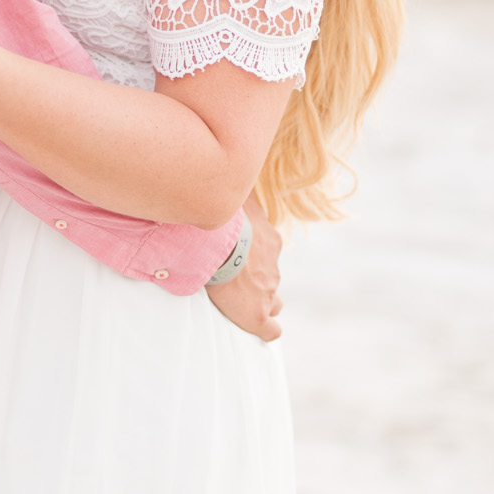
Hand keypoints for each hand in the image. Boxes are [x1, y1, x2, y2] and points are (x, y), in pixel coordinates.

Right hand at [206, 194, 282, 342]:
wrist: (221, 246)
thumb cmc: (224, 220)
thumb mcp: (235, 198)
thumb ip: (237, 190)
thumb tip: (234, 163)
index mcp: (268, 242)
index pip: (268, 254)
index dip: (256, 261)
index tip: (243, 262)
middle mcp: (272, 267)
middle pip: (271, 279)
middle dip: (260, 283)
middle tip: (239, 283)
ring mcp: (268, 291)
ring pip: (273, 301)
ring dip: (261, 302)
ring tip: (244, 306)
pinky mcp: (257, 315)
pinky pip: (270, 330)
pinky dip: (267, 331)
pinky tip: (262, 331)